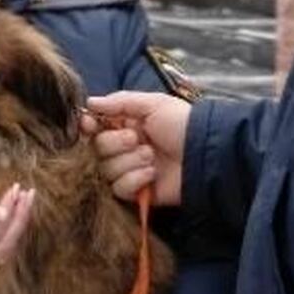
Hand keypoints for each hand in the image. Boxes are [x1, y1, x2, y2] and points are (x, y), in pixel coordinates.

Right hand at [0, 184, 34, 282]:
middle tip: (28, 193)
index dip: (8, 210)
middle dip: (19, 217)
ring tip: (26, 200)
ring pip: (6, 248)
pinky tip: (17, 214)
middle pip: (3, 242)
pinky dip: (12, 232)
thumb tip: (3, 213)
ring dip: (19, 224)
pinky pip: (2, 251)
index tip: (17, 189)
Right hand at [81, 91, 190, 205]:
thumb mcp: (153, 103)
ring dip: (128, 162)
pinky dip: (134, 179)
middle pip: (96, 149)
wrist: (204, 153)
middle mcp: (124, 147)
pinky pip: (119, 189)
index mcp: (126, 124)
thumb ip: (120, 101)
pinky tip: (152, 174)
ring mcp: (130, 170)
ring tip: (151, 156)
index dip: (88, 127)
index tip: (89, 124)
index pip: (95, 127)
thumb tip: (90, 102)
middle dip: (114, 143)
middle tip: (136, 138)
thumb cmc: (182, 123)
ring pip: (106, 170)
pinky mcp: (138, 192)